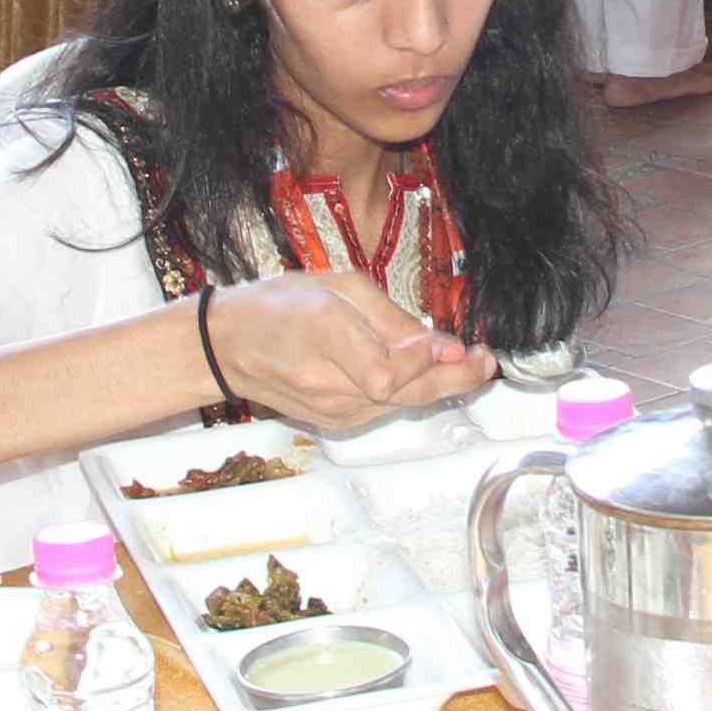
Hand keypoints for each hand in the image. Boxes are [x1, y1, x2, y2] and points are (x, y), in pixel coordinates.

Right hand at [202, 270, 491, 430]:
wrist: (225, 348)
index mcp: (324, 334)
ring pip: (400, 404)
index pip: (387, 370)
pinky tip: (418, 372)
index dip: (425, 361)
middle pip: (404, 395)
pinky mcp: (334, 423)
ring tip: (462, 361)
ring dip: (436, 384)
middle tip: (486, 362)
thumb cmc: (278, 305)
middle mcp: (327, 381)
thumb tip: (444, 346)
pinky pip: (384, 408)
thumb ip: (391, 317)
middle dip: (455, 380)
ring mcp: (330, 409)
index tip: (454, 343)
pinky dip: (408, 390)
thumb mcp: (336, 287)